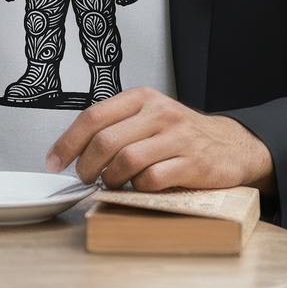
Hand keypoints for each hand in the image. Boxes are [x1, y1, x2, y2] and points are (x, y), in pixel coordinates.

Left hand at [45, 87, 275, 193]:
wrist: (232, 144)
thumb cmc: (180, 134)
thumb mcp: (148, 117)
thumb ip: (115, 126)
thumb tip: (72, 150)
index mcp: (141, 98)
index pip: (93, 116)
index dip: (67, 142)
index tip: (54, 161)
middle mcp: (159, 112)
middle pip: (105, 141)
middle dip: (86, 166)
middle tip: (85, 178)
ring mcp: (178, 137)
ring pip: (126, 160)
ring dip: (111, 179)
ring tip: (112, 183)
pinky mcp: (193, 163)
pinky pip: (152, 179)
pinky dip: (138, 189)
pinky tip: (140, 187)